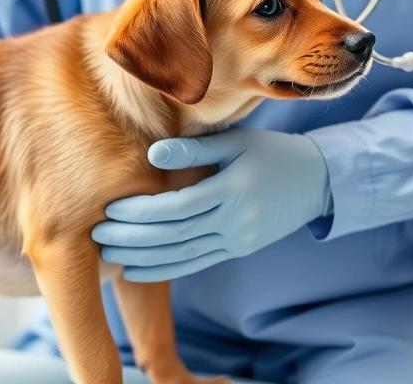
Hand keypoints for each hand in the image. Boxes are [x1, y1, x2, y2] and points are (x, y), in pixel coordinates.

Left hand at [92, 129, 331, 282]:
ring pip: (182, 256)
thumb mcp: (235, 141)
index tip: (109, 208)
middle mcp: (235, 221)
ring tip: (107, 255)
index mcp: (233, 189)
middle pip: (173, 236)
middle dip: (131, 238)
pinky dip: (163, 269)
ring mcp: (237, 240)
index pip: (176, 208)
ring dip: (141, 258)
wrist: (317, 181)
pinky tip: (134, 270)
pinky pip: (195, 264)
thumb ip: (193, 151)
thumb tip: (152, 155)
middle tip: (95, 235)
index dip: (140, 212)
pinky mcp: (237, 250)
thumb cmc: (270, 151)